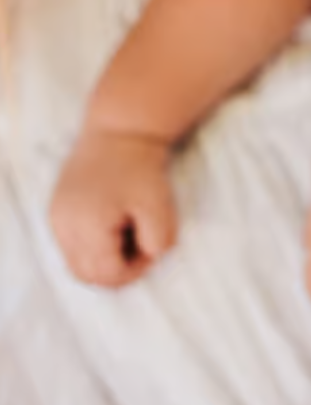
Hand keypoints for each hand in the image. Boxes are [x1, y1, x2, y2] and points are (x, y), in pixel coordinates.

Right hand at [49, 126, 177, 287]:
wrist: (120, 130)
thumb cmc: (140, 167)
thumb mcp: (159, 205)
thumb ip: (158, 240)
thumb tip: (150, 257)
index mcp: (86, 227)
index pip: (107, 274)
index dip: (135, 270)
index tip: (153, 247)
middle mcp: (63, 227)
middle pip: (87, 274)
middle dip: (117, 268)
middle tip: (141, 243)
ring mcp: (56, 218)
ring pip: (77, 262)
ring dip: (104, 258)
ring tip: (129, 229)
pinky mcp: (56, 210)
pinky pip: (71, 244)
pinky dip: (93, 244)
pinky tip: (115, 222)